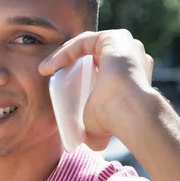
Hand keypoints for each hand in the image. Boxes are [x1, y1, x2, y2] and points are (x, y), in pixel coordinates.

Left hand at [39, 29, 153, 149]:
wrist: (129, 114)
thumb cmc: (115, 120)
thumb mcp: (98, 123)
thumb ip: (93, 129)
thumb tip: (86, 143)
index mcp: (131, 74)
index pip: (101, 66)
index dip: (78, 72)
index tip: (58, 83)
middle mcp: (133, 56)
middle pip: (93, 53)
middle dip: (70, 61)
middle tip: (52, 74)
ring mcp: (126, 44)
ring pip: (86, 45)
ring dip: (64, 55)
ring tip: (47, 69)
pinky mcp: (115, 38)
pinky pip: (83, 42)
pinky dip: (64, 52)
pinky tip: (48, 67)